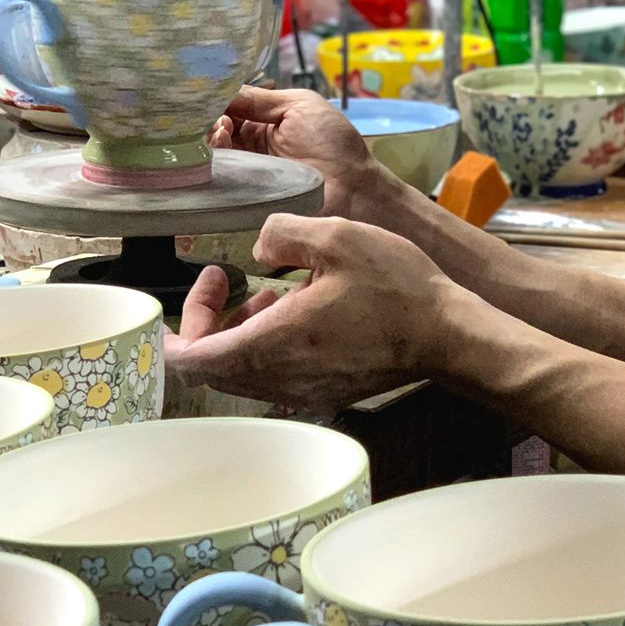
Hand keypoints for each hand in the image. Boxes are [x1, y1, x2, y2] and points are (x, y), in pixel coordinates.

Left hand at [167, 216, 456, 412]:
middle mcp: (280, 378)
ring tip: (263, 290)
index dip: (177, 327)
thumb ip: (282, 232)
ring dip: (237, 332)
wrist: (447, 336)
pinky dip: (264, 344)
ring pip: (240, 372)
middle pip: (210, 367)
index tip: (202, 286)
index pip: (190, 360)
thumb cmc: (397, 288)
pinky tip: (293, 309)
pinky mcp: (320, 393)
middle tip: (225, 280)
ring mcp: (300, 391)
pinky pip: (271, 375)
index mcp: (273, 343)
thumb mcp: (337, 236)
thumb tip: (258, 246)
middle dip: (206, 322)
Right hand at [209, 85, 389, 220]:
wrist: (351, 187)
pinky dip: (214, 162)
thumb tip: (222, 90)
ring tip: (223, 133)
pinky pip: (220, 178)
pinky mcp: (245, 193)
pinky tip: (221, 150)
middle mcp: (252, 144)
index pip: (230, 107)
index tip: (214, 100)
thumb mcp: (299, 105)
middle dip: (212, 120)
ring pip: (215, 152)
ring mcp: (247, 169)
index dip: (219, 102)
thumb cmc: (333, 143)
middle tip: (222, 121)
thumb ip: (259, 98)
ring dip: (212, 139)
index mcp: (264, 120)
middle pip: (217, 129)